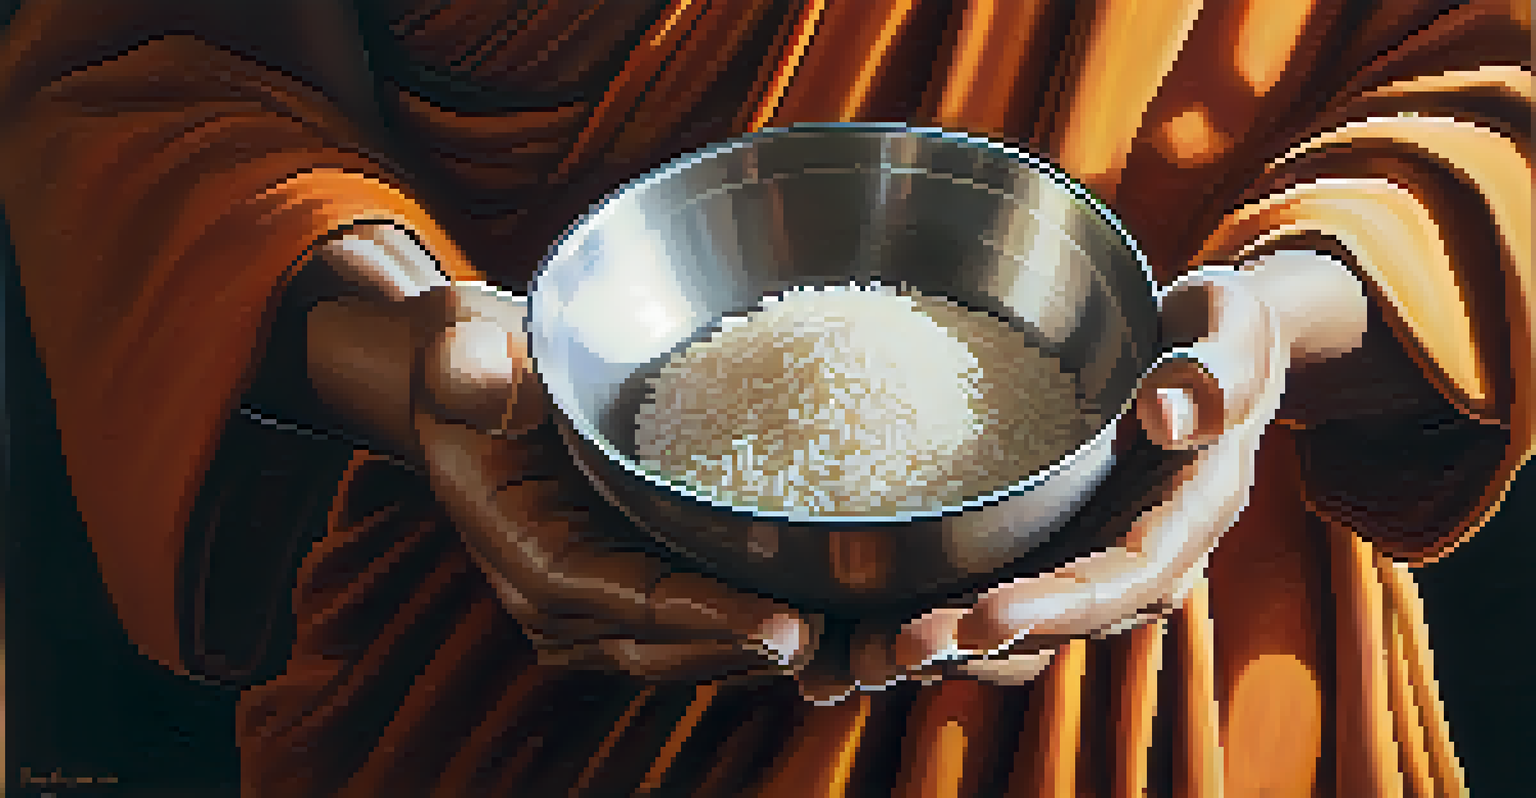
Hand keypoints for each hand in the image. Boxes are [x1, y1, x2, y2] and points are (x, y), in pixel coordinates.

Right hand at [305, 223, 817, 683]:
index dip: (702, 616)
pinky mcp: (635, 584)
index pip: (621, 600)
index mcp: (523, 553)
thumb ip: (470, 368)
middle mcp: (561, 599)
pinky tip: (828, 601)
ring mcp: (602, 602)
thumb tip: (483, 373)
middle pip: (668, 645)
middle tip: (837, 637)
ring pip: (693, 646)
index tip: (780, 625)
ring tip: (850, 634)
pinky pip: (702, 617)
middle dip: (751, 647)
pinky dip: (759, 617)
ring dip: (765, 647)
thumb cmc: (474, 366)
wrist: (481, 385)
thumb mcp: (464, 352)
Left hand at [798, 251, 1367, 701]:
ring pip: (1016, 628)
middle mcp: (1136, 557)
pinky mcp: (1044, 545)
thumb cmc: (1221, 333)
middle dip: (976, 644)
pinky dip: (928, 611)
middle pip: (1056, 624)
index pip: (1125, 578)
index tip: (989, 616)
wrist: (1202, 351)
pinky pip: (988, 592)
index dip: (1058, 605)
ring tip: (859, 655)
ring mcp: (1085, 556)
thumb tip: (1166, 412)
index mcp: (1188, 518)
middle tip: (895, 649)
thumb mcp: (1232, 332)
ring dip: (941, 647)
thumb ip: (1215, 372)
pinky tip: (855, 624)